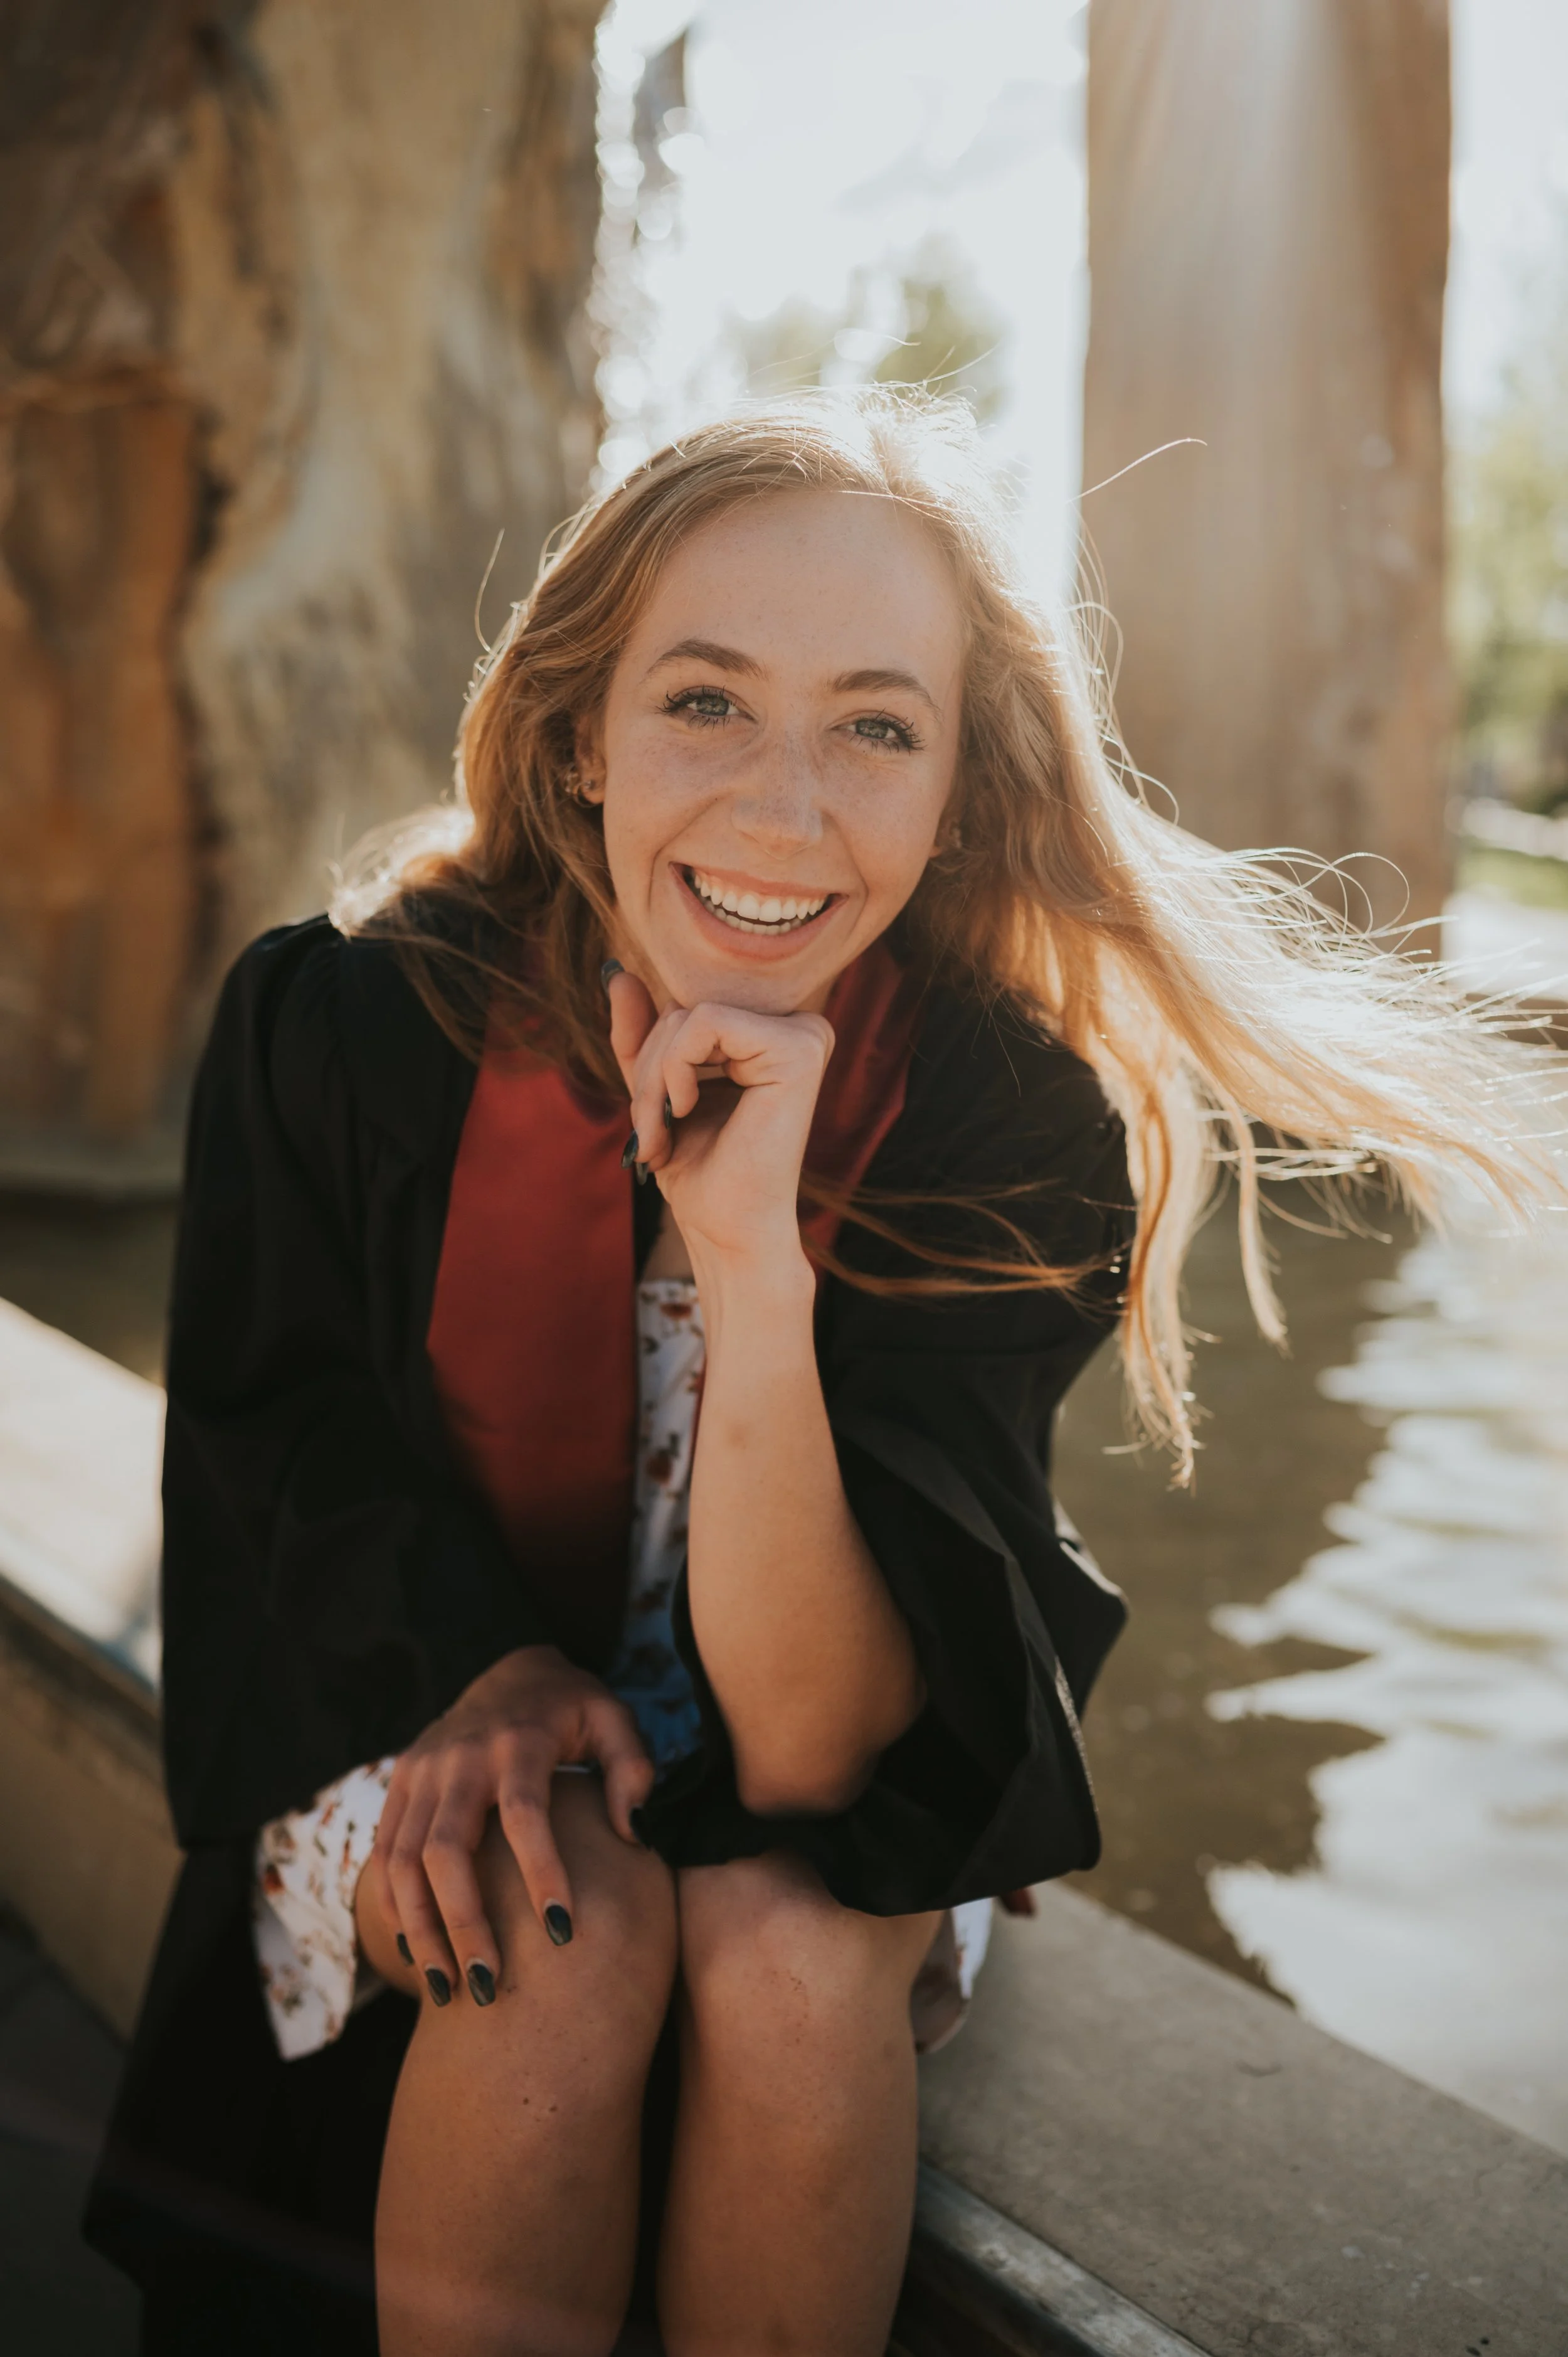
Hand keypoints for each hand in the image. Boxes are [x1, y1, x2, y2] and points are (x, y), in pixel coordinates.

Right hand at [363, 1645, 651, 2000]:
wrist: (509, 1668)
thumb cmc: (571, 1708)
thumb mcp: (613, 1719)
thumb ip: (631, 1769)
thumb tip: (632, 1836)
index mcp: (518, 1741)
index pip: (525, 1814)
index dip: (541, 1872)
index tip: (563, 1932)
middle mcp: (460, 1757)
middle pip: (447, 1850)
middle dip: (464, 1923)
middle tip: (489, 1986)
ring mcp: (421, 1771)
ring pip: (405, 1861)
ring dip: (423, 1931)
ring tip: (449, 1991)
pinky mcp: (400, 1784)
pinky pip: (385, 1853)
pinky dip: (394, 1907)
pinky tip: (416, 1953)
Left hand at [607, 969, 832, 1270]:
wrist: (725, 1230)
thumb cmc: (699, 1168)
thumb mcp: (655, 1089)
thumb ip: (640, 1032)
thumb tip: (617, 972)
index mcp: (773, 1035)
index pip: (684, 1009)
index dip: (649, 1058)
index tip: (649, 1119)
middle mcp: (799, 1028)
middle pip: (682, 1008)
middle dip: (647, 1073)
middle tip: (650, 1135)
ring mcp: (805, 1034)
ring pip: (686, 1016)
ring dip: (652, 1083)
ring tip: (660, 1136)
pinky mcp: (800, 1049)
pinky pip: (704, 1022)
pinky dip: (673, 1071)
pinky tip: (688, 1111)